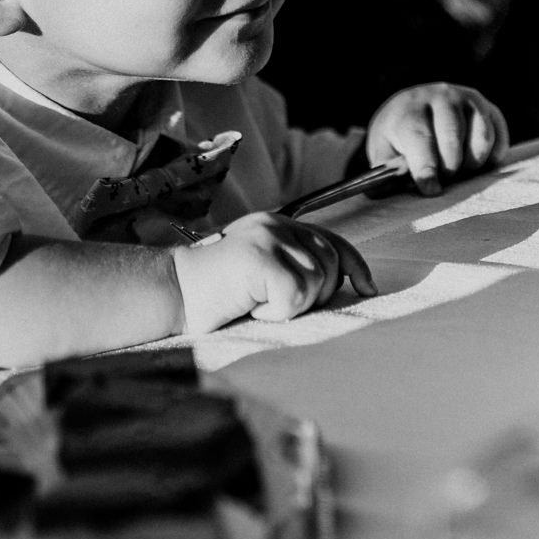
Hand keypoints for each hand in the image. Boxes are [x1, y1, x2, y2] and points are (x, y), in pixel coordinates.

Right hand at [172, 213, 376, 332]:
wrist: (171, 293)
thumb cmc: (216, 292)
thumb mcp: (263, 271)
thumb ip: (296, 265)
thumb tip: (346, 281)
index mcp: (279, 225)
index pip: (333, 241)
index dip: (355, 266)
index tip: (367, 288)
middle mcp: (277, 225)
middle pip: (330, 265)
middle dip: (316, 294)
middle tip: (275, 303)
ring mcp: (268, 238)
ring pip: (316, 282)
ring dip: (290, 305)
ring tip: (256, 302)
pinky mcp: (260, 258)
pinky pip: (294, 296)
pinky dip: (275, 313)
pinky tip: (250, 307)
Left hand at [366, 83, 508, 195]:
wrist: (414, 108)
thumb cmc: (398, 138)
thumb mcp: (383, 151)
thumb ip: (385, 172)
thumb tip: (384, 190)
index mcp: (409, 108)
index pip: (420, 137)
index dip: (426, 167)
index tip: (431, 189)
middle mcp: (440, 96)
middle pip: (452, 138)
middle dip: (449, 167)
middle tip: (444, 179)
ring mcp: (468, 100)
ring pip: (480, 139)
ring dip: (471, 164)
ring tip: (458, 169)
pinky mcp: (489, 109)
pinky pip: (498, 139)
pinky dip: (490, 159)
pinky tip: (474, 162)